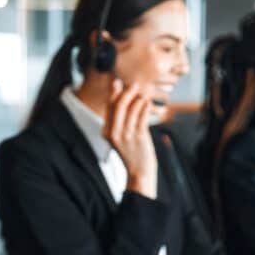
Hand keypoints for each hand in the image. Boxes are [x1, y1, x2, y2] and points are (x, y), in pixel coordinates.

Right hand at [103, 79, 157, 198]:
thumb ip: (119, 118)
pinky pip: (142, 116)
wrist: (139, 171)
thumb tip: (119, 96)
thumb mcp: (120, 135)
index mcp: (107, 131)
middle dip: (127, 92)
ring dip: (139, 99)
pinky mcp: (139, 137)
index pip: (109, 107)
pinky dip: (145, 107)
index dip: (114, 92)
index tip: (118, 82)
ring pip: (132, 109)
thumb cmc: (132, 151)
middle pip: (119, 105)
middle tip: (134, 85)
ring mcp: (126, 135)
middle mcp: (114, 133)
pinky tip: (147, 103)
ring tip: (143, 95)